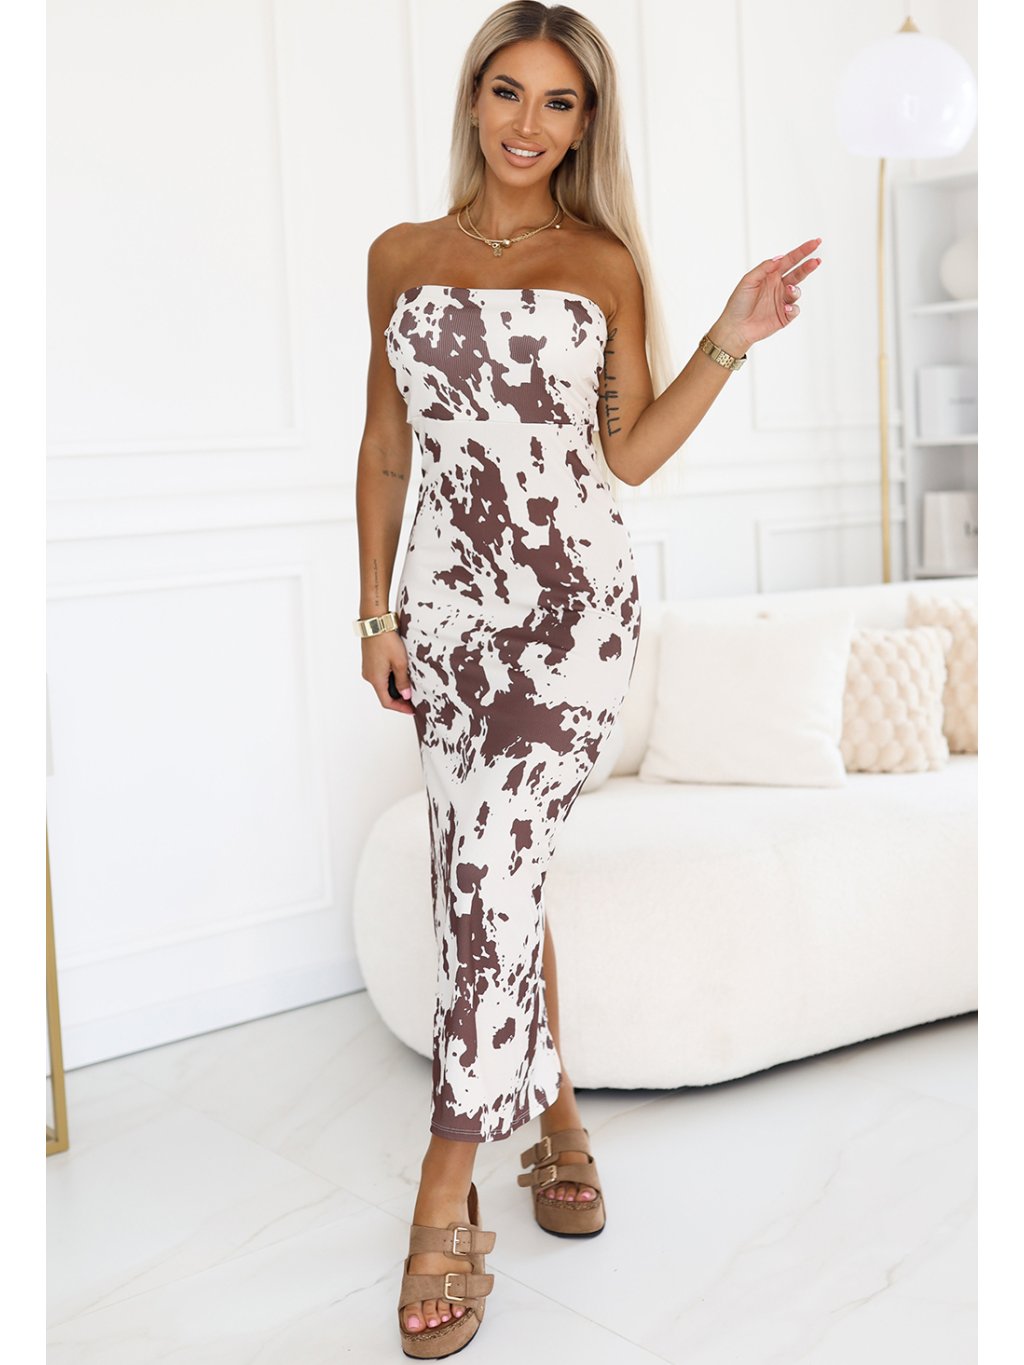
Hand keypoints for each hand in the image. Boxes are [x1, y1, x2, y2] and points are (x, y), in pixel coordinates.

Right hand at [361, 631, 415, 714]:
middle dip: (399, 699)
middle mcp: (369, 676)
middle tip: (414, 698)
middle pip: (385, 694)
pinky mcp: (370, 662)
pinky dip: (391, 679)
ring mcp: (368, 669)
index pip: (387, 702)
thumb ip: (402, 681)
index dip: (400, 708)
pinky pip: (381, 676)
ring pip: (383, 685)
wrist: (375, 622)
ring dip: (395, 688)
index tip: (412, 709)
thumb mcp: (400, 662)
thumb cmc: (386, 640)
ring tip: (409, 685)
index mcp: (376, 679)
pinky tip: (401, 674)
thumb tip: (405, 695)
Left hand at [711, 237, 822, 354]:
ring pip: (797, 291)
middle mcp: (779, 286)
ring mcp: (782, 301)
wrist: (735, 327)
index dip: (803, 251)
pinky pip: (795, 310)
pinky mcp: (784, 316)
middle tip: (816, 261)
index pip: (790, 260)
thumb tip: (779, 258)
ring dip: (795, 290)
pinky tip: (786, 308)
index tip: (816, 242)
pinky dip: (792, 308)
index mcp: (771, 275)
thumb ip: (763, 269)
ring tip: (788, 290)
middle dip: (808, 266)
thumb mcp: (748, 281)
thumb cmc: (738, 303)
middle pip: (798, 273)